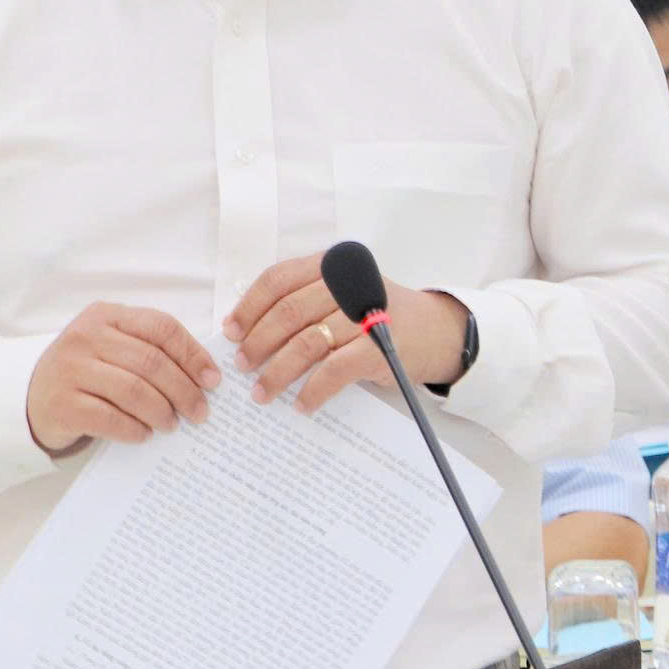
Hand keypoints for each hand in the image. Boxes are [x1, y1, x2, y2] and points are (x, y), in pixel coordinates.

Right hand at [25, 303, 220, 453]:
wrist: (31, 399)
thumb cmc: (88, 373)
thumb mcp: (114, 348)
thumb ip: (151, 350)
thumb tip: (205, 376)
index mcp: (107, 315)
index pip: (161, 327)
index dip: (193, 354)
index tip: (213, 380)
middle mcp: (85, 336)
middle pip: (151, 362)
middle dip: (184, 390)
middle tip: (200, 412)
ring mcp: (70, 369)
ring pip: (133, 390)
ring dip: (161, 412)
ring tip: (172, 425)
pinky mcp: (61, 404)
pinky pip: (109, 418)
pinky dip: (134, 429)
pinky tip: (144, 435)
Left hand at [224, 253, 470, 414]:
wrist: (438, 332)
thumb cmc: (379, 316)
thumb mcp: (343, 295)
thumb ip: (305, 302)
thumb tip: (247, 333)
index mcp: (334, 264)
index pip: (279, 279)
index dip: (249, 306)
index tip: (230, 332)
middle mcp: (349, 283)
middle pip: (288, 312)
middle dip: (258, 342)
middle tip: (242, 365)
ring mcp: (366, 314)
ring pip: (307, 342)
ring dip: (278, 371)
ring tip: (263, 392)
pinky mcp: (380, 346)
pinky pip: (334, 370)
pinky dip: (313, 390)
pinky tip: (302, 404)